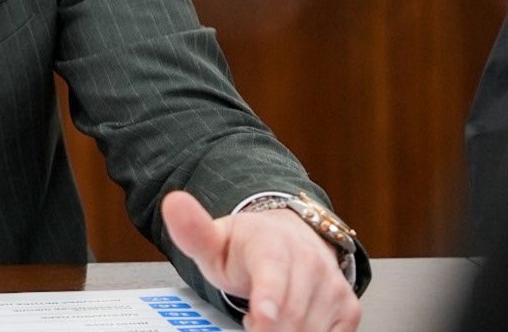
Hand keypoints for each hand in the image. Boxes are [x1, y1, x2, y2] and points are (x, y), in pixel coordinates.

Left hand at [161, 190, 359, 331]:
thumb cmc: (245, 247)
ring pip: (311, 330)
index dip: (268, 299)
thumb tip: (173, 203)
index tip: (261, 319)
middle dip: (269, 329)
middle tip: (249, 319)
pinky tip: (288, 323)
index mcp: (271, 243)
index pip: (272, 274)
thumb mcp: (213, 240)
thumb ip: (192, 231)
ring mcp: (332, 284)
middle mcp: (309, 261)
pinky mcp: (348, 307)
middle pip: (291, 314)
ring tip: (264, 314)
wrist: (286, 240)